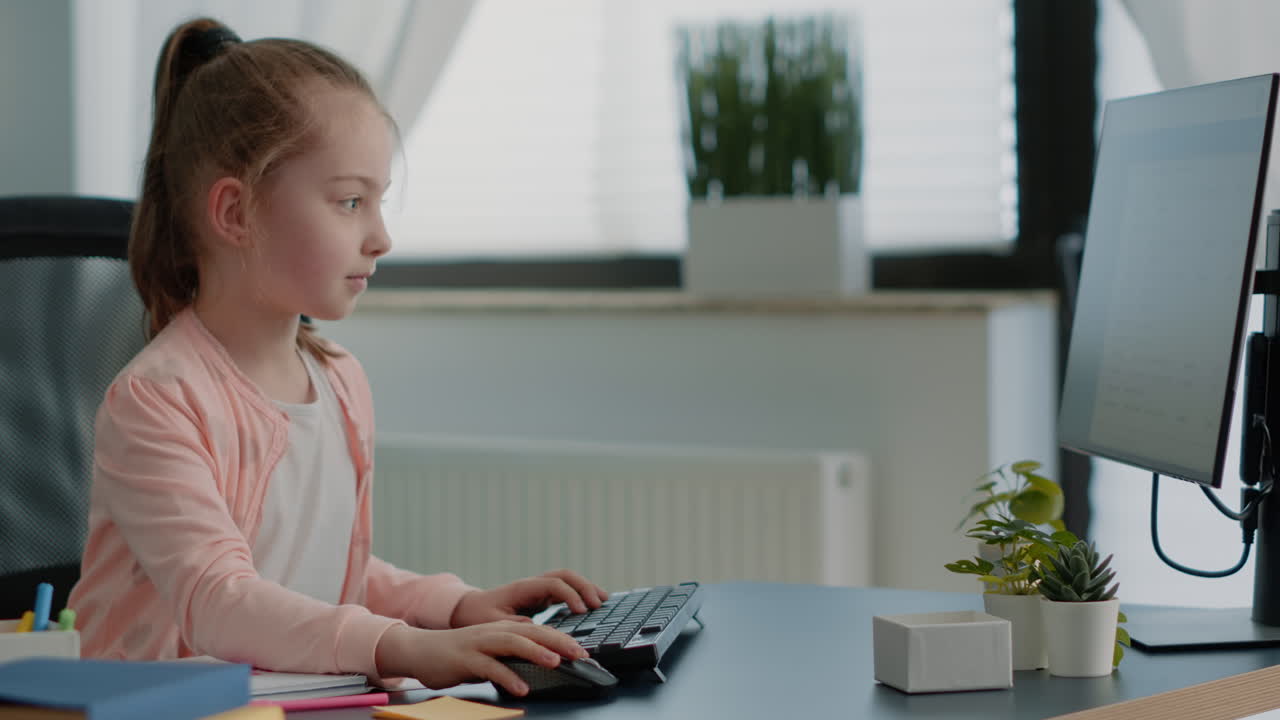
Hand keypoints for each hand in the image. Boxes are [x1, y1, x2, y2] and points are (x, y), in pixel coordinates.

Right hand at [374, 621, 587, 696]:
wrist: (421, 650)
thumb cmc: (460, 654)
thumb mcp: (491, 652)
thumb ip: (513, 655)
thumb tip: (542, 664)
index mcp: (503, 629)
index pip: (539, 630)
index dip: (562, 638)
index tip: (583, 651)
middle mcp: (494, 632)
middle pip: (531, 632)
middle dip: (558, 641)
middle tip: (580, 654)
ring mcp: (479, 644)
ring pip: (512, 643)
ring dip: (536, 652)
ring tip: (556, 662)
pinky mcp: (465, 659)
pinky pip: (489, 667)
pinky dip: (507, 677)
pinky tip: (520, 688)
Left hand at [450, 569, 610, 626]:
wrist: (468, 608)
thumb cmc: (478, 615)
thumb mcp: (492, 623)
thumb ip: (515, 624)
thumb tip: (537, 628)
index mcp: (522, 588)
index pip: (553, 584)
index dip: (570, 595)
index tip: (581, 612)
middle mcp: (532, 585)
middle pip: (564, 575)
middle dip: (584, 586)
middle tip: (599, 604)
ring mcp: (537, 589)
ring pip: (566, 580)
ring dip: (586, 587)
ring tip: (604, 600)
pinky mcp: (540, 597)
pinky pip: (564, 590)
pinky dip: (579, 594)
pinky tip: (590, 605)